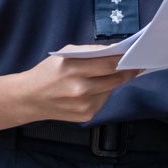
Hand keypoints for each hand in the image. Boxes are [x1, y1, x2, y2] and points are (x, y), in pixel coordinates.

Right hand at [22, 46, 140, 122]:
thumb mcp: (66, 54)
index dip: (125, 60)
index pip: (109, 64)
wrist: (30, 98)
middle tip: (137, 64)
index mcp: (74, 70)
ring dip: (116, 81)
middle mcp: (81, 90)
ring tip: (118, 73)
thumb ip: (90, 52)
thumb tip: (115, 51)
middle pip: (115, 79)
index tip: (136, 55)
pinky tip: (97, 87)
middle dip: (128, 70)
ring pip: (111, 90)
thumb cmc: (49, 71)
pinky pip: (103, 100)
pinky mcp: (87, 116)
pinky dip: (104, 92)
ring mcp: (85, 105)